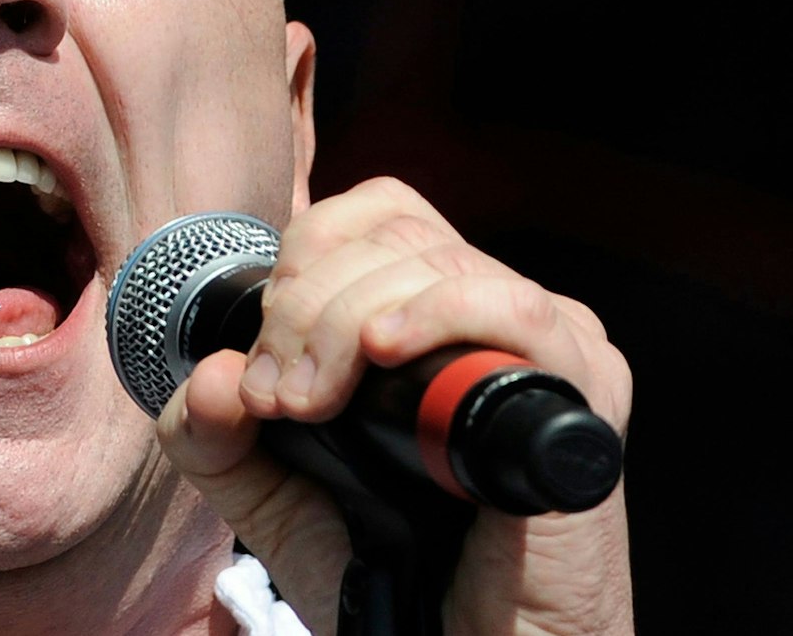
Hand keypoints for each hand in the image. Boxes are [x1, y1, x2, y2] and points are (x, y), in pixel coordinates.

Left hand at [156, 177, 633, 635]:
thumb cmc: (392, 575)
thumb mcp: (271, 495)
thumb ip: (213, 433)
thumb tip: (209, 373)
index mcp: (434, 315)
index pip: (375, 216)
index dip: (304, 261)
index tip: (261, 363)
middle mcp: (496, 315)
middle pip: (393, 235)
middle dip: (304, 306)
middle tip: (276, 400)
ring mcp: (547, 348)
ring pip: (438, 264)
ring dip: (344, 320)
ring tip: (309, 404)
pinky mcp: (583, 394)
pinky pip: (516, 311)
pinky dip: (437, 314)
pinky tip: (381, 353)